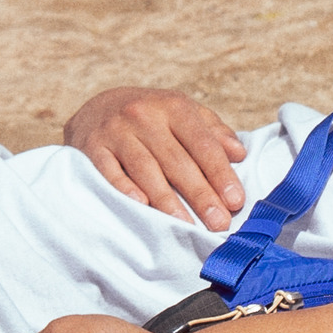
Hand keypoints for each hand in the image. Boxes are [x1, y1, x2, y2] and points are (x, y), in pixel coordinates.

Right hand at [62, 80, 247, 230]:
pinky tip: (142, 206)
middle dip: (200, 193)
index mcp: (173, 106)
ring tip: (185, 225)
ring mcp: (116, 131)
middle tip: (218, 222)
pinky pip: (109, 171)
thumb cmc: (151, 117)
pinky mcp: (92, 146)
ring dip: (167, 200)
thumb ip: (212, 131)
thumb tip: (240, 153)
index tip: (235, 201)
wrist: (97, 107)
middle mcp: (144, 115)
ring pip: (145, 169)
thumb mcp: (182, 113)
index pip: (202, 143)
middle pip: (176, 160)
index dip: (220, 173)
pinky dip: (125, 188)